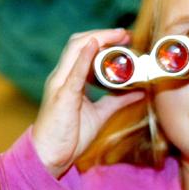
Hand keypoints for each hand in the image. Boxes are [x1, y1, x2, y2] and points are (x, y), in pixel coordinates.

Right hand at [33, 29, 144, 177]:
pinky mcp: (62, 97)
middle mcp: (62, 77)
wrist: (50, 156)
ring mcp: (60, 85)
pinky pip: (73, 73)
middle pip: (79, 43)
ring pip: (75, 50)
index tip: (125, 37)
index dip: (103, 38)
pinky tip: (94, 46)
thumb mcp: (99, 114)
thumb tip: (138, 92)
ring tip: (118, 35)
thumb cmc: (69, 136)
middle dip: (103, 34)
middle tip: (125, 34)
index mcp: (69, 79)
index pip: (83, 48)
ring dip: (98, 38)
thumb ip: (116, 101)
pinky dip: (84, 57)